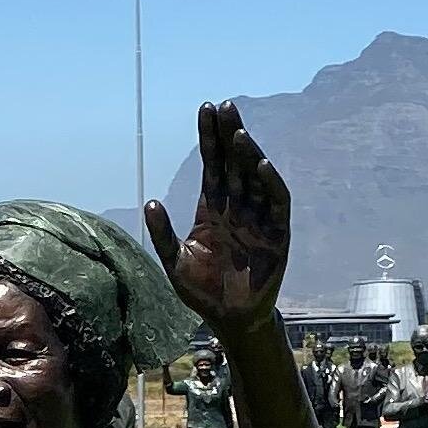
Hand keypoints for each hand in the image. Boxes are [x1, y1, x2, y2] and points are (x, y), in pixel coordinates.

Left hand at [144, 100, 286, 328]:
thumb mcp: (175, 263)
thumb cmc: (202, 292)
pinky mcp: (277, 236)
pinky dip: (271, 185)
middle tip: (225, 106)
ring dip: (248, 155)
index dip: (209, 137)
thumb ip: (164, 235)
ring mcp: (258, 220)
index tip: (206, 109)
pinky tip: (262, 166)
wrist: (230, 321)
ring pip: (255, 179)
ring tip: (239, 134)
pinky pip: (276, 204)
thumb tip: (150, 202)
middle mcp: (237, 208)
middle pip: (233, 164)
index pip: (212, 165)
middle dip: (229, 135)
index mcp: (212, 210)